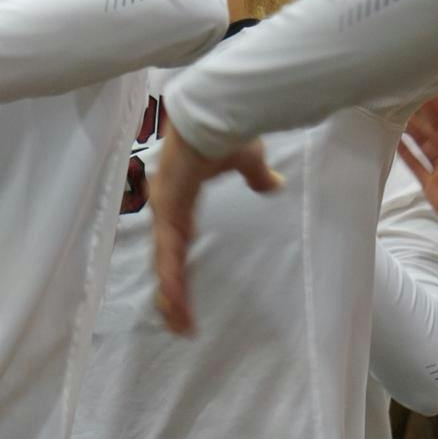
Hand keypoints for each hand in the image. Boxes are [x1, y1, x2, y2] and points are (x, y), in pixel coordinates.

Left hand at [149, 121, 281, 333]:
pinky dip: (171, 279)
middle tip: (179, 324)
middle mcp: (169, 209)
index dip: (178, 268)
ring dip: (172, 296)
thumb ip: (256, 176)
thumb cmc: (227, 131)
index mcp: (181, 200)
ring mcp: (165, 211)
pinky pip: (168, 254)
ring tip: (179, 325)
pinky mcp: (168, 211)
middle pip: (167, 261)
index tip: (183, 294)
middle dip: (173, 294)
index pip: (178, 243)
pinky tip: (174, 304)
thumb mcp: (247, 161)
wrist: (214, 113)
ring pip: (165, 264)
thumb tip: (272, 184)